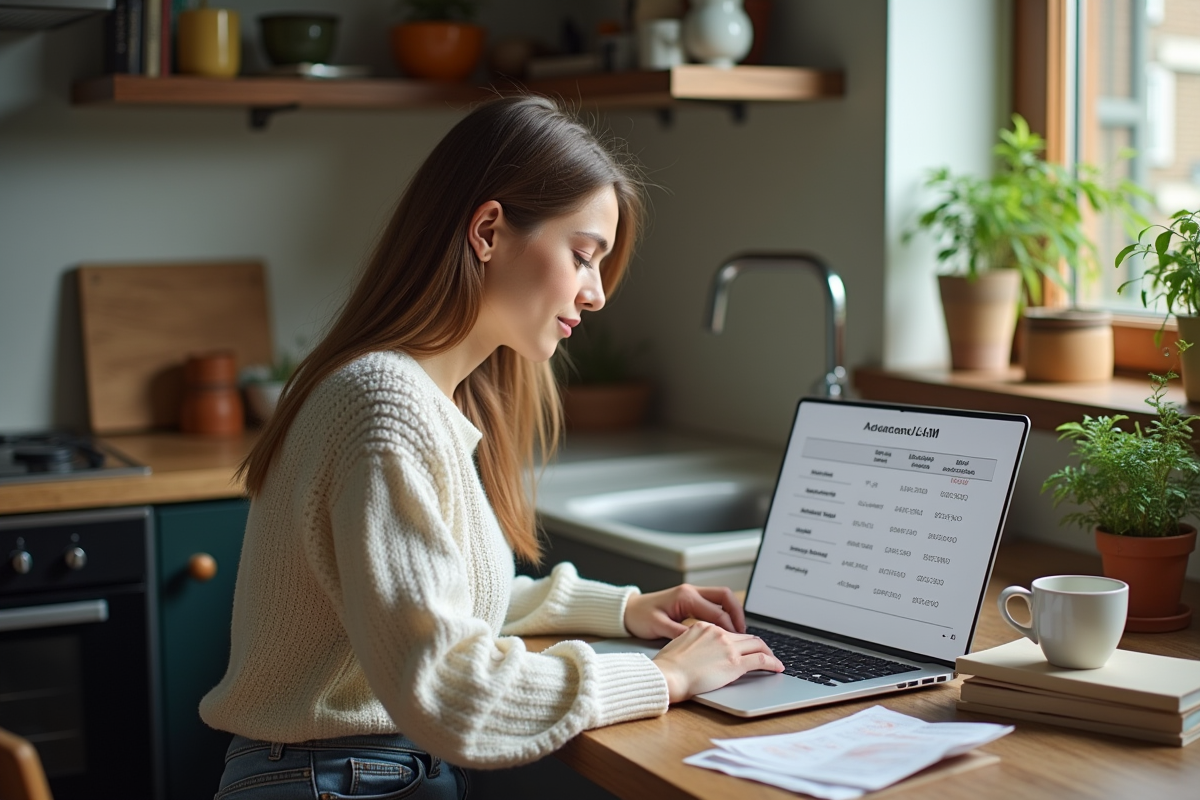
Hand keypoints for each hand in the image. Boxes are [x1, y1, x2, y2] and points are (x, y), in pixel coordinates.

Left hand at [624, 584, 745, 639]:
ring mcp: (692, 594)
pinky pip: (713, 604)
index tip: (737, 642)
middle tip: (744, 633)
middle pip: (725, 597)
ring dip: (732, 613)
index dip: (729, 627)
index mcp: (686, 597)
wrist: (627, 610)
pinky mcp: (690, 600)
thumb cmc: (639, 617)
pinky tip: (724, 630)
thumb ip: (680, 634)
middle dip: (738, 614)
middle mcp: (692, 592)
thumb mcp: (658, 627)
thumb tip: (699, 641)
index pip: (716, 611)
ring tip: (739, 632)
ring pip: (721, 599)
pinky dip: (723, 615)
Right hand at [651, 621, 783, 701]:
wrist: (668, 675)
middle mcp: (718, 633)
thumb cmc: (667, 667)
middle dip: (758, 645)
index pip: (728, 631)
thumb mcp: (678, 645)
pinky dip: (773, 663)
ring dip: (768, 653)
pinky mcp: (735, 663)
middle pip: (746, 636)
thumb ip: (692, 644)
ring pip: (757, 645)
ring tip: (774, 661)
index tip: (744, 647)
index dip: (740, 640)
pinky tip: (777, 667)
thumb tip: (699, 653)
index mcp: (703, 627)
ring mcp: (728, 646)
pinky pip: (761, 659)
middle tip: (765, 653)